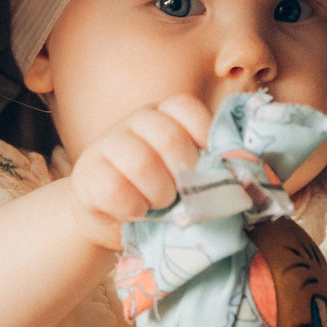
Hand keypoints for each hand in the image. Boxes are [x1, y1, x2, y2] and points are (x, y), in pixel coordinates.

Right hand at [65, 95, 213, 247]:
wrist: (111, 219)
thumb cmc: (159, 194)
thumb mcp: (186, 176)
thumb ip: (208, 169)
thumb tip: (241, 178)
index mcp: (164, 115)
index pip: (185, 107)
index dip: (203, 136)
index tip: (206, 165)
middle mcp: (135, 122)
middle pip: (168, 136)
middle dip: (183, 173)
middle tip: (183, 193)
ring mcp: (107, 144)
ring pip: (141, 161)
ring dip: (159, 193)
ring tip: (159, 205)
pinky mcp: (86, 174)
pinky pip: (114, 188)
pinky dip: (133, 208)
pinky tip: (136, 213)